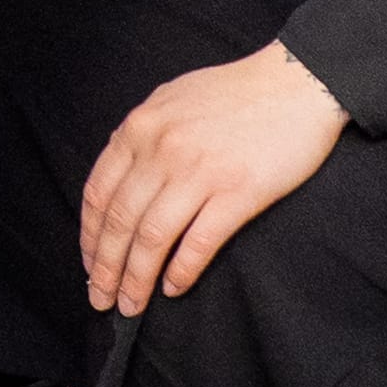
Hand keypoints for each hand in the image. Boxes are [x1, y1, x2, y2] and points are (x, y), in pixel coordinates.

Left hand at [78, 41, 349, 314]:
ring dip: (136, 279)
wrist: (297, 81)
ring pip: (152, 238)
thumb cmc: (236, 92)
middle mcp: (162, 150)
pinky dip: (181, 271)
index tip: (89, 264)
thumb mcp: (171, 100)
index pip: (99, 194)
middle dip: (105, 269)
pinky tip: (174, 287)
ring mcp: (199, 173)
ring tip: (131, 304)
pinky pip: (198, 242)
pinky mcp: (239, 193)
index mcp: (140, 128)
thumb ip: (142, 135)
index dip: (90, 237)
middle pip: (120, 222)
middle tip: (100, 298)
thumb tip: (122, 177)